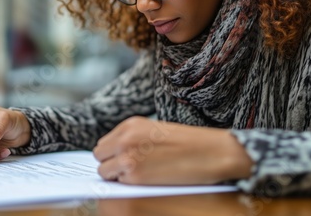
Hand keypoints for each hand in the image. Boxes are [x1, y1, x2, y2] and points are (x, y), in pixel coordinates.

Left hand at [93, 116, 253, 184]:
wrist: (211, 152)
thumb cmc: (188, 143)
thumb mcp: (154, 131)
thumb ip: (132, 139)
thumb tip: (114, 155)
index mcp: (129, 125)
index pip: (104, 143)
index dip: (113, 154)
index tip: (123, 160)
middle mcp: (124, 138)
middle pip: (99, 156)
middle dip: (111, 164)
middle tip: (130, 169)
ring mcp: (127, 157)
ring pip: (104, 172)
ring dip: (117, 176)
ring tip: (140, 175)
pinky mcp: (134, 176)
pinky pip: (117, 184)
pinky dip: (127, 185)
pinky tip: (146, 180)